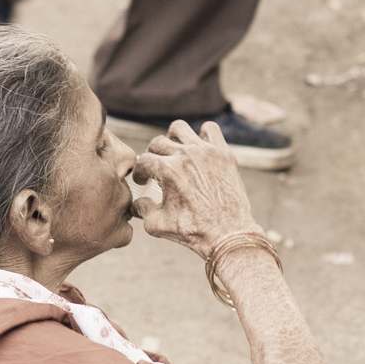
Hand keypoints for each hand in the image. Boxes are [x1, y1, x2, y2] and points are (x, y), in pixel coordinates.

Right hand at [132, 121, 259, 258]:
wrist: (228, 234)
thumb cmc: (193, 231)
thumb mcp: (157, 224)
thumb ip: (141, 209)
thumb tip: (137, 202)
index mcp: (168, 170)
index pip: (143, 162)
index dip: (139, 173)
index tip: (143, 181)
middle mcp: (186, 155)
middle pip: (157, 143)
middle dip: (153, 156)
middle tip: (157, 170)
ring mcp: (206, 151)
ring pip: (180, 129)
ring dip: (173, 139)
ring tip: (175, 153)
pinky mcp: (223, 153)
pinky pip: (210, 129)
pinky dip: (203, 135)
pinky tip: (200, 149)